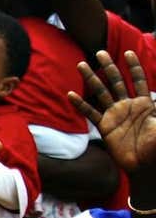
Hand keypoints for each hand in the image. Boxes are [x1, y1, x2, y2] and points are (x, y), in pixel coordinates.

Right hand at [70, 50, 155, 176]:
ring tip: (82, 65)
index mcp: (145, 103)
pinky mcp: (105, 126)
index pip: (139, 80)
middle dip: (109, 67)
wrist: (144, 164)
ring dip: (92, 78)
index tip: (128, 52)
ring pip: (101, 92)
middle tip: (100, 52)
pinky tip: (71, 94)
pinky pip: (90, 112)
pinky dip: (81, 103)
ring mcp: (115, 114)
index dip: (134, 67)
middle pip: (117, 81)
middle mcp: (128, 105)